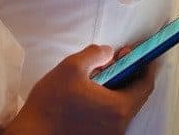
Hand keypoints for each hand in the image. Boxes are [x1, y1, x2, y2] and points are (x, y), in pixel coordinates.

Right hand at [5, 44, 156, 134]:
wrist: (33, 133)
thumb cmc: (51, 103)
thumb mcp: (71, 67)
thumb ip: (95, 54)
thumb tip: (108, 52)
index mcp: (118, 108)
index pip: (145, 85)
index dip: (146, 66)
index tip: (141, 53)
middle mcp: (119, 126)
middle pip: (136, 96)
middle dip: (131, 74)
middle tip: (119, 57)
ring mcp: (110, 134)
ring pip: (124, 106)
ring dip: (119, 87)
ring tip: (102, 71)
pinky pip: (113, 116)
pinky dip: (110, 100)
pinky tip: (94, 90)